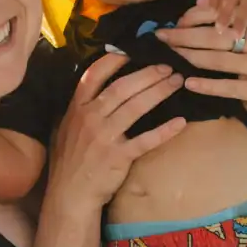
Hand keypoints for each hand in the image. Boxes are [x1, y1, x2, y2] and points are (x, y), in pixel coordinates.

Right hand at [45, 53, 185, 208]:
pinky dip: (165, 130)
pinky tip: (181, 122)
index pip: (94, 75)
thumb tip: (98, 85)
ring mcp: (104, 137)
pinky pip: (146, 140)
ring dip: (159, 92)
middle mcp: (90, 118)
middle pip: (122, 87)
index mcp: (77, 108)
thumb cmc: (70, 160)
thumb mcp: (66, 128)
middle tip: (168, 66)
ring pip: (136, 107)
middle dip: (147, 74)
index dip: (114, 60)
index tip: (132, 51)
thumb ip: (80, 107)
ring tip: (177, 82)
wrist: (70, 194)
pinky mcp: (119, 157)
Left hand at [156, 2, 246, 109]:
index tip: (174, 23)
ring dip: (190, 57)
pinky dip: (205, 85)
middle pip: (214, 36)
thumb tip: (198, 1)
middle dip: (184, 36)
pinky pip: (226, 86)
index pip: (220, 15)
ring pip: (217, 60)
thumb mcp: (245, 37)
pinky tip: (188, 82)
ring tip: (170, 55)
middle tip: (162, 37)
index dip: (193, 17)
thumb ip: (224, 19)